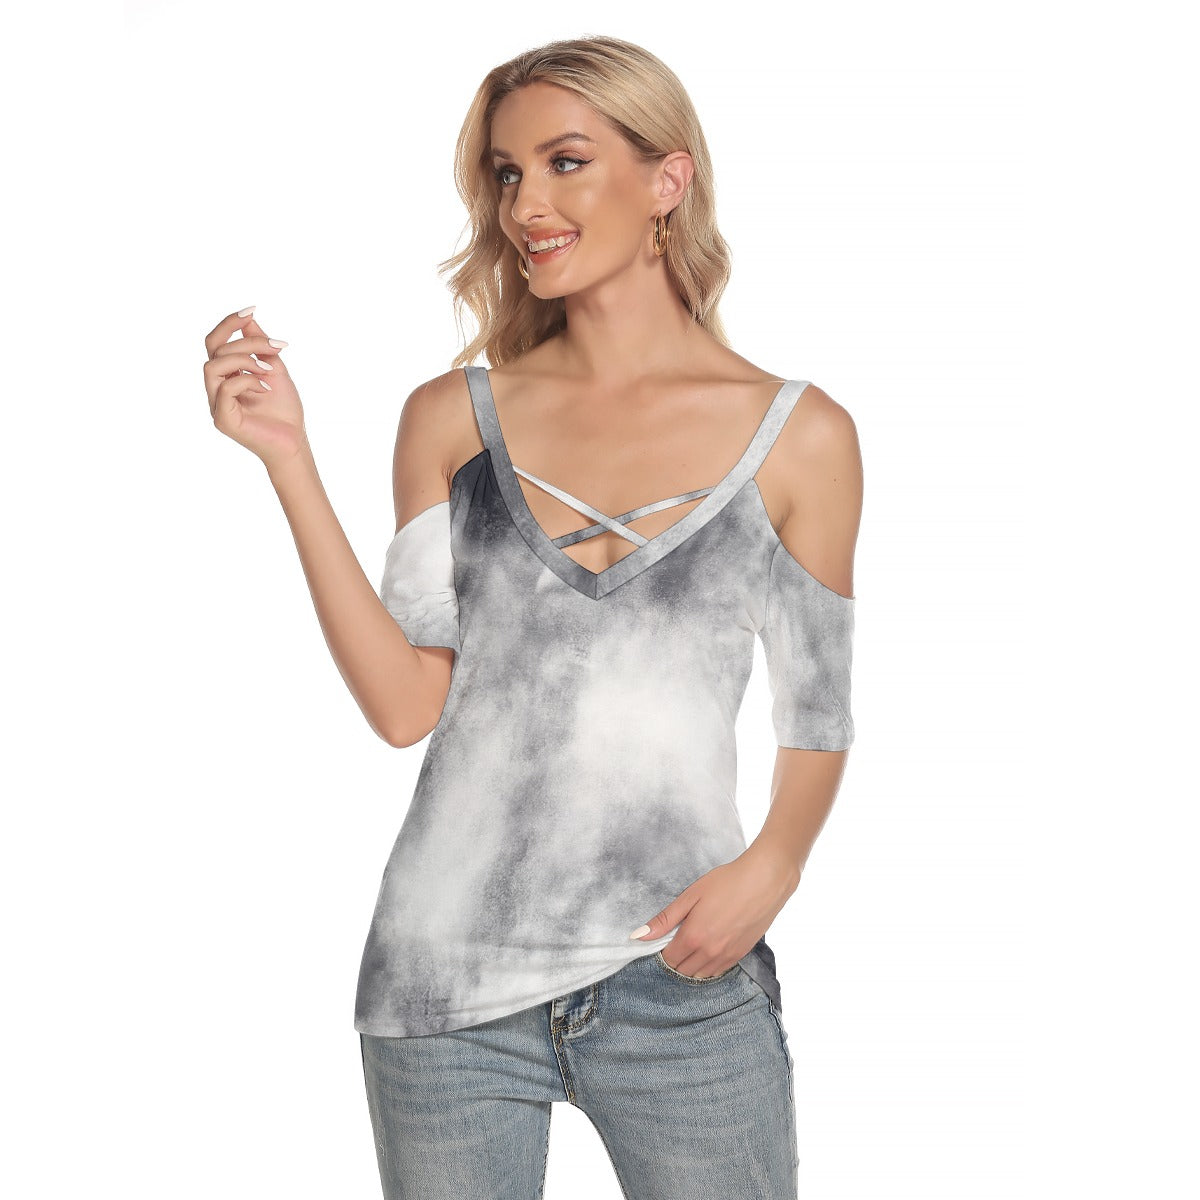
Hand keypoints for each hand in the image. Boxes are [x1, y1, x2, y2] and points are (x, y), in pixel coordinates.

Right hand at [204, 306, 307, 472]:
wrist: (294, 441)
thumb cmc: (284, 410)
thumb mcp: (274, 368)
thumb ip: (259, 346)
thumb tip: (249, 318)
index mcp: (226, 375)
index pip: (215, 342)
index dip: (229, 323)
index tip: (251, 309)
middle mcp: (216, 388)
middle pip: (215, 349)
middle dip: (246, 342)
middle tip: (275, 347)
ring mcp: (216, 404)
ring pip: (213, 365)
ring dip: (244, 360)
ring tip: (269, 370)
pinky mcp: (222, 419)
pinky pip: (226, 388)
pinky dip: (248, 381)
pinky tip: (267, 388)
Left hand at [629, 844, 799, 977]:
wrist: (765, 881)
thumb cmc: (726, 882)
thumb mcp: (691, 895)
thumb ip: (665, 919)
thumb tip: (638, 936)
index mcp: (693, 937)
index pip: (668, 959)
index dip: (662, 952)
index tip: (664, 940)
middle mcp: (709, 952)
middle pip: (683, 971)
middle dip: (675, 960)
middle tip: (677, 941)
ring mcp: (726, 956)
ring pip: (700, 975)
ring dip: (691, 966)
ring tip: (692, 945)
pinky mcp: (740, 955)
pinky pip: (718, 972)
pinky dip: (708, 967)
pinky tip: (708, 950)